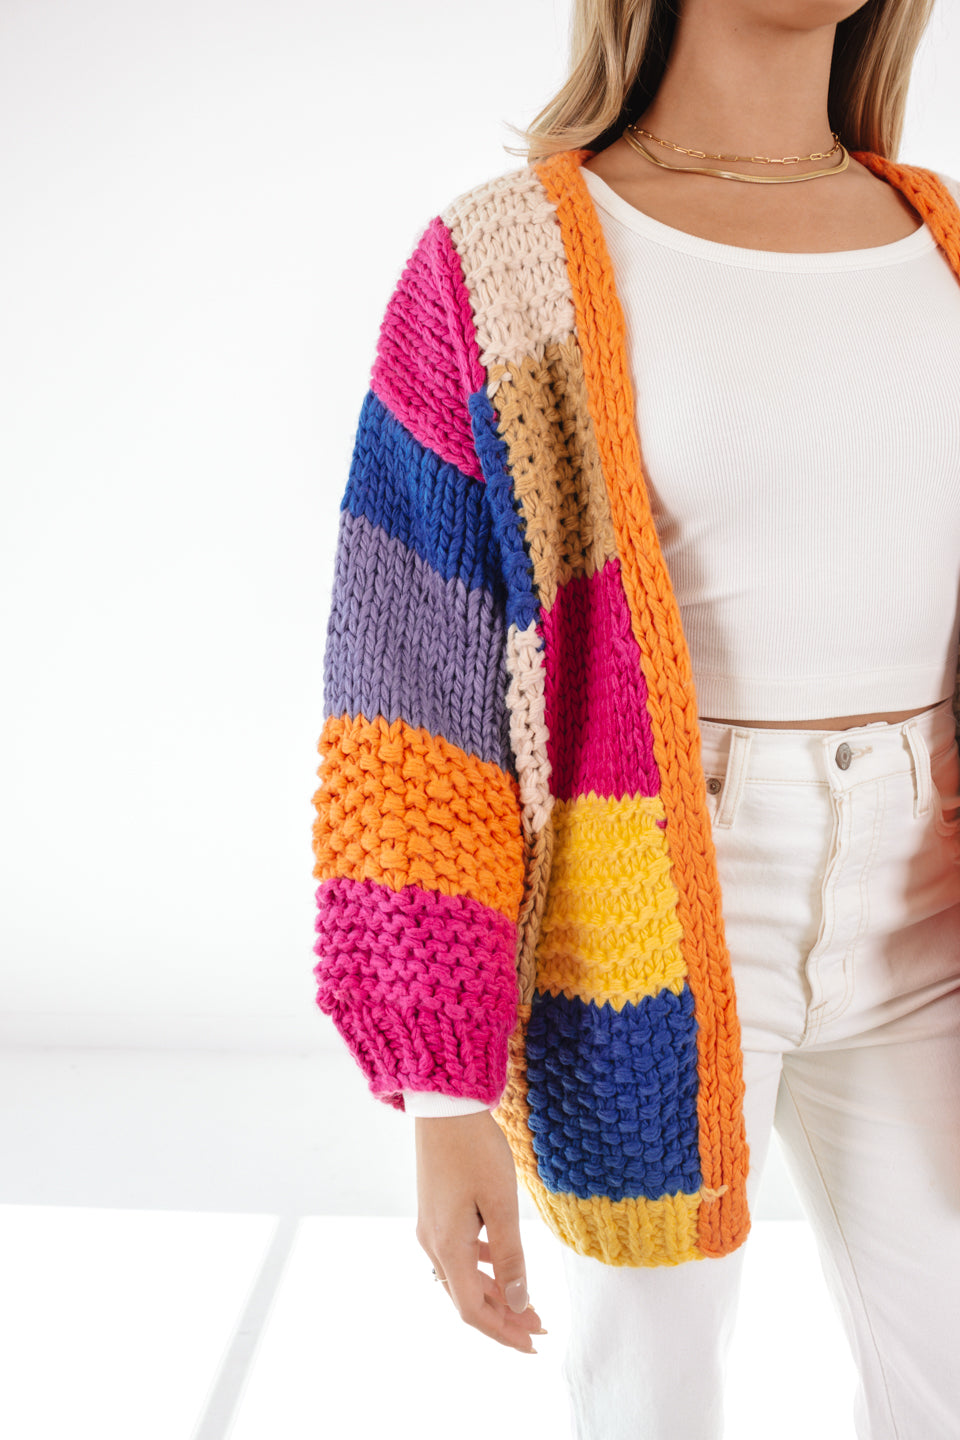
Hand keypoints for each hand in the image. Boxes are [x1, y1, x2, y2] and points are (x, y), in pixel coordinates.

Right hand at [414, 1109, 546, 1353]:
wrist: (444, 1106)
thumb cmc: (475, 1150)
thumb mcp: (500, 1203)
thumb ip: (510, 1256)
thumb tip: (520, 1304)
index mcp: (447, 1247)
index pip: (474, 1310)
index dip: (504, 1332)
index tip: (535, 1342)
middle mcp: (432, 1244)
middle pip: (466, 1299)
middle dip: (504, 1317)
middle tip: (541, 1326)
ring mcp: (429, 1227)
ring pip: (461, 1278)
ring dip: (494, 1293)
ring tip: (527, 1301)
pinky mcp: (434, 1212)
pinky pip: (457, 1255)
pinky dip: (482, 1269)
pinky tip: (501, 1262)